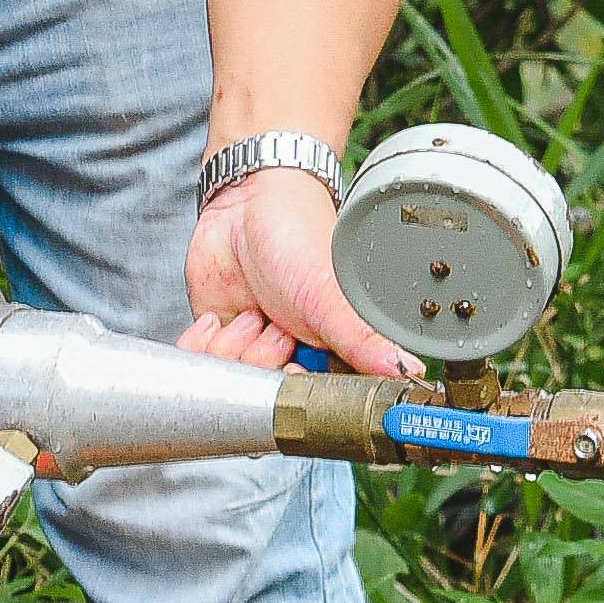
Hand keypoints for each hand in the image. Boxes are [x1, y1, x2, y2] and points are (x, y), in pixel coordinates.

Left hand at [182, 164, 414, 377]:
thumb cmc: (298, 236)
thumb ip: (364, 339)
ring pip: (228, 384)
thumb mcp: (332, 294)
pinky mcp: (216, 339)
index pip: (316, 401)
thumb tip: (407, 372)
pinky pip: (197, 367)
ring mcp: (250, 349)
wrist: (245, 201)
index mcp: (329, 353)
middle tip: (276, 329)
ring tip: (252, 315)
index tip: (295, 369)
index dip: (299, 392)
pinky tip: (220, 319)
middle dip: (263, 366)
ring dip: (233, 350)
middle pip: (265, 398)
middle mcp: (290, 357)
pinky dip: (201, 347)